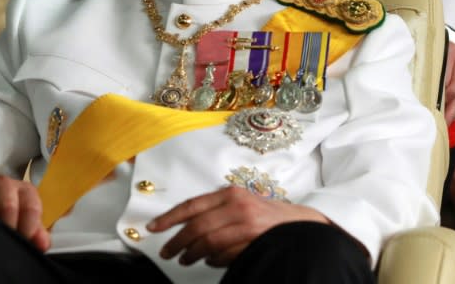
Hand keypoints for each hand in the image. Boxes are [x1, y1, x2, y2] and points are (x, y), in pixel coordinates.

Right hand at [0, 176, 49, 251]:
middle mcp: (1, 184)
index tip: (23, 241)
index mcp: (22, 189)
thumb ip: (36, 233)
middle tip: (4, 244)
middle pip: (8, 207)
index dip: (29, 229)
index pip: (31, 207)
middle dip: (8, 230)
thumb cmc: (4, 214)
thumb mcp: (22, 221)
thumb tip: (42, 244)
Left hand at [147, 186, 328, 266]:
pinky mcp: (253, 244)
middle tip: (167, 252)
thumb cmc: (266, 214)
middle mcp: (237, 207)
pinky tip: (209, 261)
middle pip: (197, 227)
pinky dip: (213, 261)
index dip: (169, 218)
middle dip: (178, 242)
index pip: (192, 205)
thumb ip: (216, 209)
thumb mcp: (240, 201)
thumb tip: (184, 224)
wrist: (301, 225)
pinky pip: (224, 256)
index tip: (154, 228)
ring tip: (184, 259)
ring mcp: (247, 227)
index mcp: (229, 194)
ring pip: (208, 244)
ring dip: (192, 254)